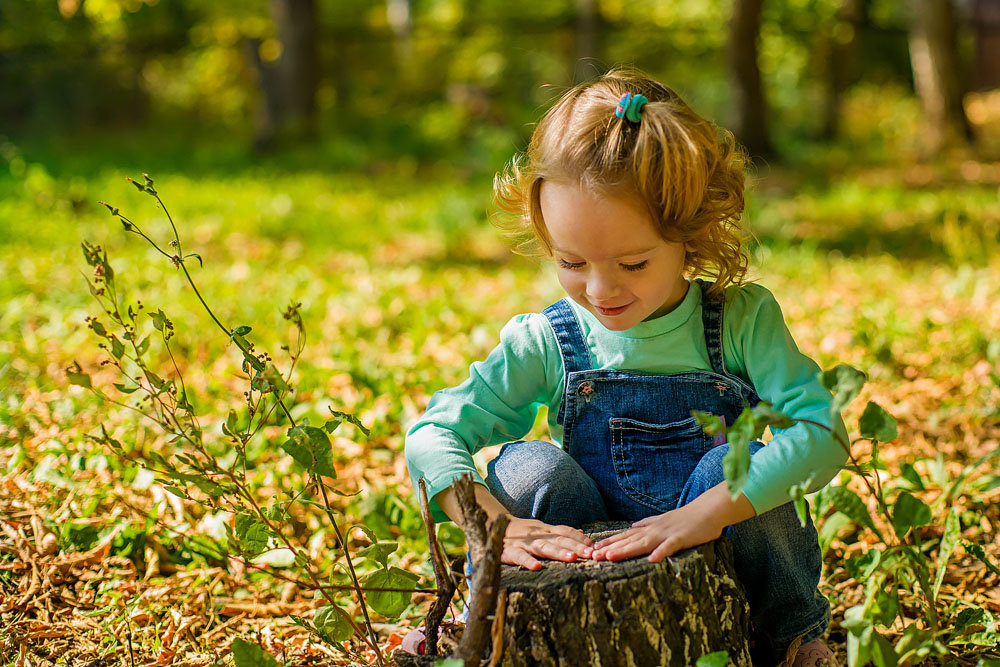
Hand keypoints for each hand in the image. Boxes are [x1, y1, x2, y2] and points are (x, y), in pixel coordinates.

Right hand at [501, 517, 594, 570]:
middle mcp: (536, 535)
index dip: (580, 539)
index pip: (566, 532)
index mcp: (545, 530)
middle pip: (559, 539)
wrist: (489, 525)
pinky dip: (527, 561)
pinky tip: (536, 567)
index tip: (596, 547)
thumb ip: (560, 533)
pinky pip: (518, 556)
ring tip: (572, 558)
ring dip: (558, 552)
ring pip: (543, 547)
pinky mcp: (508, 551)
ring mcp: (523, 543)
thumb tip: (583, 535)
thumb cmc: (520, 532)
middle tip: (592, 554)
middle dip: (576, 547)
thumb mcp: (541, 530)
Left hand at [589, 504, 722, 562]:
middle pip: (629, 540)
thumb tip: (633, 525)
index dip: (609, 542)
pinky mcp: (680, 538)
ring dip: (626, 550)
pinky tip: (651, 560)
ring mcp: (666, 534)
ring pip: (642, 543)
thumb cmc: (687, 518)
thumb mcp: (663, 519)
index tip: (592, 549)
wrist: (707, 510)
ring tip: (610, 557)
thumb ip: (648, 523)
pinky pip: (669, 546)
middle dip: (610, 548)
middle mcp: (654, 530)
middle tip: (592, 556)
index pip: (625, 536)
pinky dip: (660, 552)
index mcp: (650, 528)